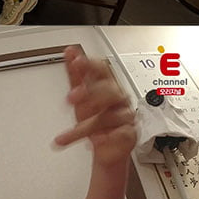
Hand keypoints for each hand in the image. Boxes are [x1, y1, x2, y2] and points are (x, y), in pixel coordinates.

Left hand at [55, 43, 137, 169]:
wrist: (106, 145)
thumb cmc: (95, 115)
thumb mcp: (80, 95)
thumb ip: (75, 74)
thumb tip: (69, 52)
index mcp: (107, 84)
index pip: (102, 69)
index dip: (90, 64)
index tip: (77, 61)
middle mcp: (118, 98)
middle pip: (109, 90)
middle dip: (90, 93)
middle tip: (71, 98)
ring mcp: (125, 115)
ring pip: (109, 115)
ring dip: (87, 124)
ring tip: (71, 134)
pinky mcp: (129, 133)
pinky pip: (120, 134)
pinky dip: (106, 138)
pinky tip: (95, 142)